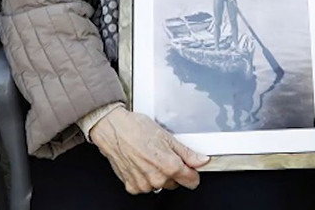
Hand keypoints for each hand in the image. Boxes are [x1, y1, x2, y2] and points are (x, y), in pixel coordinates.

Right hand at [90, 108, 207, 193]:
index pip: (192, 181)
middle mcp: (157, 179)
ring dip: (157, 175)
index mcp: (170, 166)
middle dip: (173, 171)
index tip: (189, 166)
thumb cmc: (136, 129)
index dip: (192, 172)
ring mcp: (144, 184)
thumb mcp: (167, 136)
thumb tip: (202, 160)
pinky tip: (139, 163)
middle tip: (162, 154)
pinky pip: (144, 187)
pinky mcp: (132, 186)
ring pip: (160, 185)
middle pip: (175, 183)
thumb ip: (187, 153)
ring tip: (149, 157)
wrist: (112, 129)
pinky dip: (144, 178)